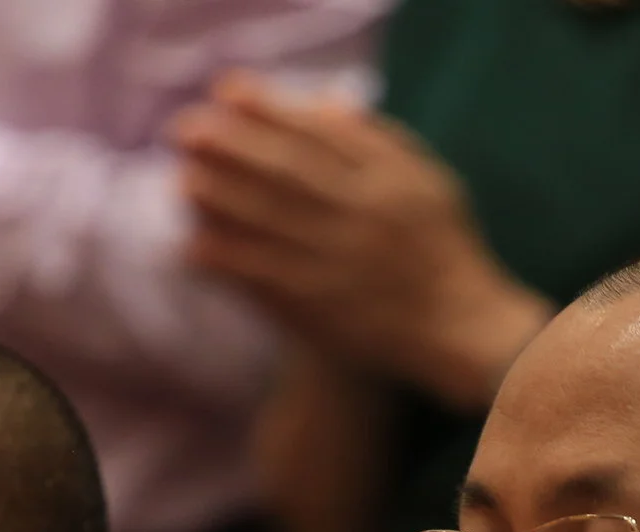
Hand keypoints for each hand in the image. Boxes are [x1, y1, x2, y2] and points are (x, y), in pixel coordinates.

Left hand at [173, 74, 550, 412]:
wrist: (458, 330)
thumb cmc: (443, 250)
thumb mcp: (426, 183)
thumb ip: (380, 143)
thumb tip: (326, 105)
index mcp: (388, 182)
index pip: (319, 135)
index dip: (269, 111)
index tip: (228, 93)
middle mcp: (363, 218)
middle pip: (287, 174)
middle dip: (233, 149)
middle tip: (185, 131)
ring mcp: (339, 265)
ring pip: (271, 225)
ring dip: (220, 203)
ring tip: (180, 184)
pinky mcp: (322, 310)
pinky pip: (266, 281)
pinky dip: (229, 265)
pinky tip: (192, 251)